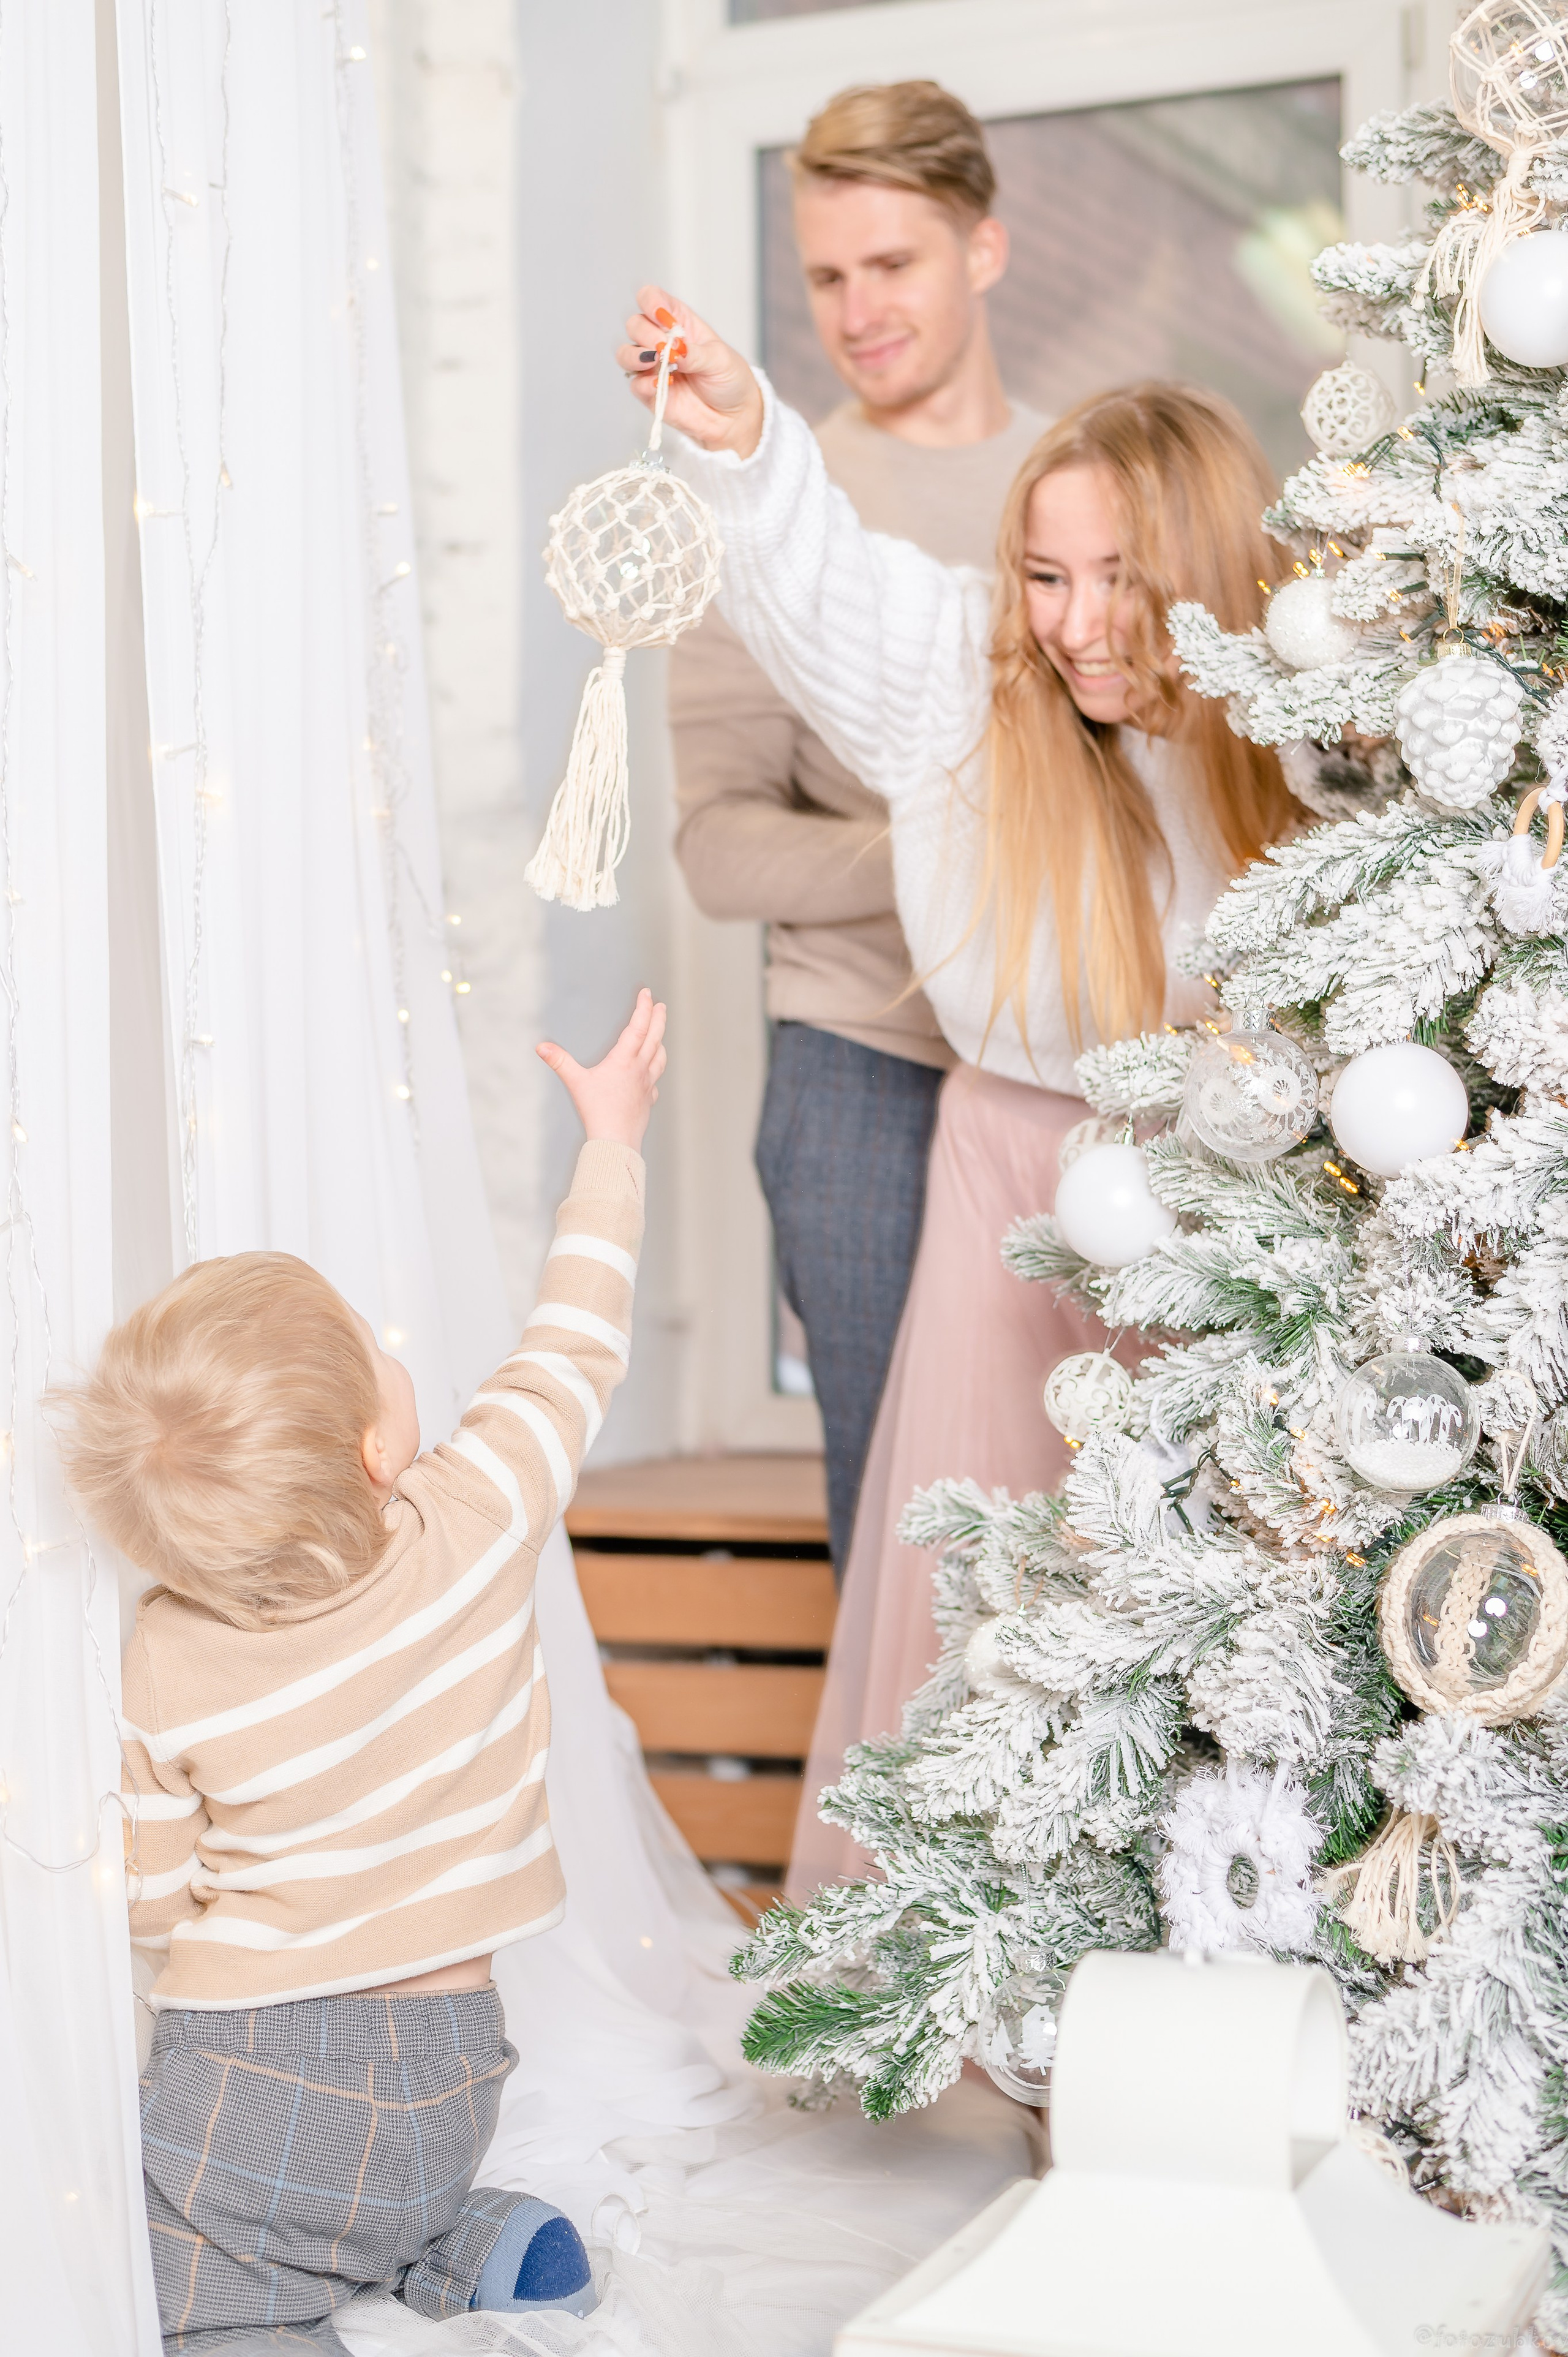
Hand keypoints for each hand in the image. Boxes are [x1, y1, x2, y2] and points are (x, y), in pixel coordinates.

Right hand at [537, 988, 666, 1150]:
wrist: (617, 1142)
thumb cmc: (598, 1112)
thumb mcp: (576, 1083)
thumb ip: (560, 1062)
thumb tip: (541, 1046)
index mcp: (625, 1060)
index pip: (639, 1027)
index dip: (644, 1007)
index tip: (647, 993)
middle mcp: (641, 1069)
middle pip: (655, 1037)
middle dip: (659, 1018)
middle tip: (661, 1005)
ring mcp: (647, 1085)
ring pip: (660, 1058)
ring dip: (660, 1043)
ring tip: (660, 1036)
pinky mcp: (648, 1101)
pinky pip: (655, 1082)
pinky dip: (655, 1072)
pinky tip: (650, 1075)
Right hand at [616, 285, 764, 458]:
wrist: (733, 416)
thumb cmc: (729, 379)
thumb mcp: (719, 359)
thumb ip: (694, 352)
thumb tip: (673, 348)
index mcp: (678, 321)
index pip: (651, 298)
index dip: (650, 301)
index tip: (662, 316)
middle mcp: (660, 340)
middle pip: (634, 324)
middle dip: (646, 333)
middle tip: (664, 347)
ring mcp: (653, 367)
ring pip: (625, 353)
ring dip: (636, 356)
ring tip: (657, 362)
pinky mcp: (650, 393)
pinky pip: (634, 384)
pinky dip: (643, 383)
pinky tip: (662, 384)